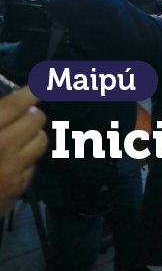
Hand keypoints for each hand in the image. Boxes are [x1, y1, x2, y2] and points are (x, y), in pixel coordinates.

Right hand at [0, 87, 46, 216]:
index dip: (29, 93)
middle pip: (35, 119)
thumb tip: (10, 103)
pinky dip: (26, 158)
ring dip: (33, 135)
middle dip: (31, 114)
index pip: (11, 108)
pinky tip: (10, 162)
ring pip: (41, 140)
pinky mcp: (19, 187)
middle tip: (22, 116)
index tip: (42, 83)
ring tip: (17, 137)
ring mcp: (11, 171)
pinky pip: (34, 163)